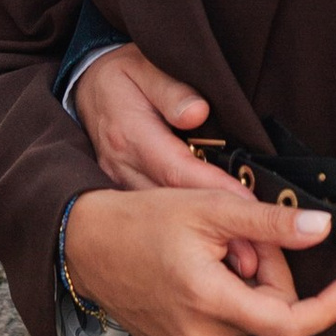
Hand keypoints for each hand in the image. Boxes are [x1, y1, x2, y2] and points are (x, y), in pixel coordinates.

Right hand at [62, 188, 335, 335]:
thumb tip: (321, 228)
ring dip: (243, 289)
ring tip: (206, 258)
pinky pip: (225, 334)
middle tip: (239, 242)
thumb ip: (270, 222)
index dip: (327, 308)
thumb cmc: (143, 219)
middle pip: (270, 313)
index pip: (290, 324)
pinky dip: (224, 306)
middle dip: (268, 275)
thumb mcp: (210, 207)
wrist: (86, 245)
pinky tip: (195, 281)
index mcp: (209, 300)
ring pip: (248, 322)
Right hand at [73, 38, 265, 281]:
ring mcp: (115, 190)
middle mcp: (121, 170)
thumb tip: (196, 112)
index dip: (218, 190)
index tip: (251, 209)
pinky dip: (180, 251)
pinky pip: (152, 229)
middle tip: (256, 256)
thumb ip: (169, 90)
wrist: (79, 89)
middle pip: (173, 208)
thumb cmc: (119, 76)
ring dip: (200, 250)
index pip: (179, 170)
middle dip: (216, 235)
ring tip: (242, 267)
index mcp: (129, 137)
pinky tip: (208, 268)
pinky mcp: (117, 201)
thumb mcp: (141, 67)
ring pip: (162, 225)